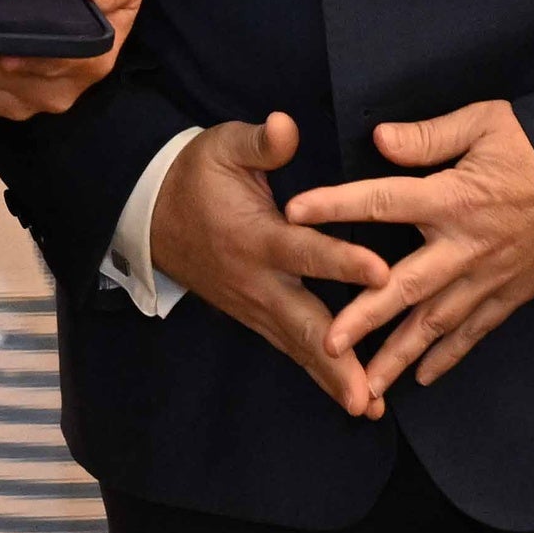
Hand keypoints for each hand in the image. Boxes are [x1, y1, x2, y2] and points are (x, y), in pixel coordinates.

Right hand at [145, 114, 391, 417]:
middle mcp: (257, 280)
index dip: (341, 261)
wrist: (152, 213)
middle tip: (368, 393)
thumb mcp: (223, 146)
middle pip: (302, 324)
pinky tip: (353, 398)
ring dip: (332, 379)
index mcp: (256, 236)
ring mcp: (254, 305)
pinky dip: (319, 375)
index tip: (381, 273)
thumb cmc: (196, 174)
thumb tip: (287, 124)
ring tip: (368, 408)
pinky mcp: (255, 317)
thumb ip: (260, 142)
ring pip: (297, 347)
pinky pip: (290, 349)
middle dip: (337, 360)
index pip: (304, 250)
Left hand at [288, 99, 533, 402]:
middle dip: (363, 319)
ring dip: (399, 356)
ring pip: (436, 324)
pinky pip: (476, 332)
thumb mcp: (486, 122)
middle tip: (327, 344)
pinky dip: (449, 357)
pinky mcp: (514, 292)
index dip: (335, 207)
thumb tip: (378, 139)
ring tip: (364, 385)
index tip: (293, 214)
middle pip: (404, 287)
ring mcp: (491, 276)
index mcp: (453, 197)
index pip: (381, 201)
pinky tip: (423, 377)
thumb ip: (429, 136)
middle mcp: (466, 245)